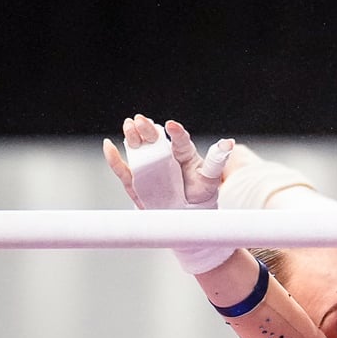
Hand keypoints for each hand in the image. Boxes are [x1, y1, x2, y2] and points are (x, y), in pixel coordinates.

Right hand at [102, 114, 233, 209]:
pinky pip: (123, 169)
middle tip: (141, 120)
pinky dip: (114, 158)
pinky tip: (108, 145)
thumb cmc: (201, 194)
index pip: (179, 139)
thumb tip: (228, 142)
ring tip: (128, 126)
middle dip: (147, 129)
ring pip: (138, 149)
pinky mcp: (136, 181)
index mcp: (183, 153)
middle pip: (154, 139)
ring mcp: (149, 167)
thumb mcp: (211, 178)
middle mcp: (164, 156)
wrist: (188, 217)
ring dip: (131, 136)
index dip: (175, 132)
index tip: (171, 126)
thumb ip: (217, 160)